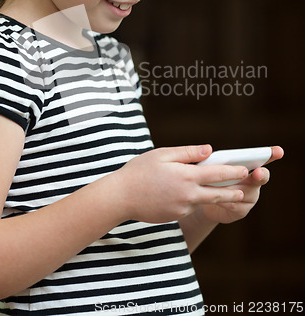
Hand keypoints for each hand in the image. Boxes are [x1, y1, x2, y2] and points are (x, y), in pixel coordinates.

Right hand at [115, 144, 248, 223]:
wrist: (121, 197)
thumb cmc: (140, 171)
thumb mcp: (162, 154)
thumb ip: (187, 152)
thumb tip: (209, 150)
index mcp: (186, 176)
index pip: (217, 174)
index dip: (233, 172)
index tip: (245, 170)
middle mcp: (188, 194)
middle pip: (217, 193)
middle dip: (232, 191)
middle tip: (244, 190)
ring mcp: (182, 207)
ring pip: (203, 201)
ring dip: (216, 197)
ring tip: (229, 194)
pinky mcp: (175, 216)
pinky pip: (188, 206)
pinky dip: (193, 200)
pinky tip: (188, 194)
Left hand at [198, 145, 283, 223]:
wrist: (204, 201)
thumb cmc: (210, 178)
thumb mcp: (213, 168)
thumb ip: (219, 163)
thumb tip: (215, 157)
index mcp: (248, 167)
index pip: (262, 158)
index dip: (271, 154)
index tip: (279, 151)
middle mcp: (253, 181)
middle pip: (261, 177)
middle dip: (260, 174)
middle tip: (257, 172)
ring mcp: (250, 197)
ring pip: (244, 192)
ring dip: (231, 188)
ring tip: (218, 185)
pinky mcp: (242, 211)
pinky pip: (234, 204)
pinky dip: (223, 200)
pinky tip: (215, 198)